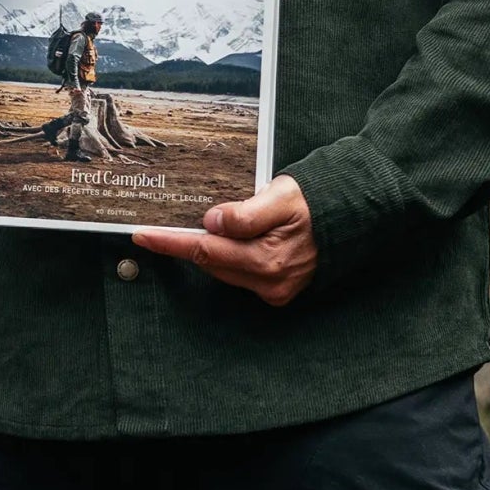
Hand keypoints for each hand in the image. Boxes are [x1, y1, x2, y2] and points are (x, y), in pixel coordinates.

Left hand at [132, 175, 316, 305]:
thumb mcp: (280, 196)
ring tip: (213, 227)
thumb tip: (212, 222)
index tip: (143, 236)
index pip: (205, 249)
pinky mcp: (277, 293)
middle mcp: (269, 280)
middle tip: (165, 226)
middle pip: (210, 261)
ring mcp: (273, 290)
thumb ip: (246, 213)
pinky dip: (228, 259)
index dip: (170, 242)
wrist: (346, 221)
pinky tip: (231, 242)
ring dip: (210, 250)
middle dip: (187, 243)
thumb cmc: (311, 204)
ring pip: (222, 269)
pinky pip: (238, 275)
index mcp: (267, 258)